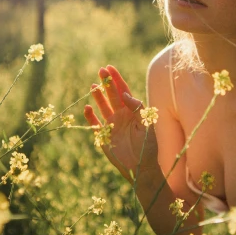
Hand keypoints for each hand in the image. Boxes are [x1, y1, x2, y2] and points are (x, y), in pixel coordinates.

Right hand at [84, 65, 158, 181]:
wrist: (141, 166)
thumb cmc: (147, 145)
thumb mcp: (146, 124)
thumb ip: (137, 108)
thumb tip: (125, 94)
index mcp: (132, 110)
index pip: (123, 90)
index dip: (116, 79)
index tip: (110, 68)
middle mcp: (121, 115)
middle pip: (112, 95)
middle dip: (106, 83)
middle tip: (100, 71)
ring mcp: (111, 124)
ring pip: (102, 106)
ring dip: (98, 96)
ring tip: (93, 86)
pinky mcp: (103, 136)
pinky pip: (94, 123)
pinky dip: (90, 116)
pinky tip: (87, 108)